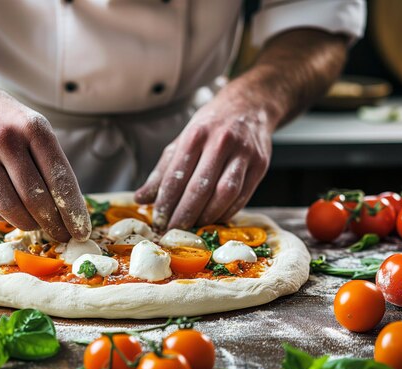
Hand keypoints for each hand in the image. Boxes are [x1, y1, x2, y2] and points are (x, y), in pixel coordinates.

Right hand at [0, 80, 90, 241]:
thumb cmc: (9, 123)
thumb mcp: (36, 129)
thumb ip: (51, 165)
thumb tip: (68, 212)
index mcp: (34, 128)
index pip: (59, 179)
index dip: (72, 211)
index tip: (81, 232)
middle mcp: (6, 138)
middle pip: (34, 198)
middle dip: (52, 223)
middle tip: (61, 235)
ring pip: (9, 207)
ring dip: (28, 224)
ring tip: (37, 225)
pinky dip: (3, 216)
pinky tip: (12, 213)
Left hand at [135, 90, 271, 229]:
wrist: (250, 106)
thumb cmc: (210, 127)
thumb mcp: (182, 141)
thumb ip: (162, 172)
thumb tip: (141, 199)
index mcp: (196, 135)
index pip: (176, 175)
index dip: (166, 202)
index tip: (158, 220)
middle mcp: (221, 142)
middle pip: (200, 187)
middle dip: (185, 213)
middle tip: (174, 230)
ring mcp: (244, 153)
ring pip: (225, 193)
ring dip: (208, 215)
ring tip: (194, 227)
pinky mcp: (261, 164)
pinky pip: (243, 195)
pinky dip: (227, 211)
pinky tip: (214, 218)